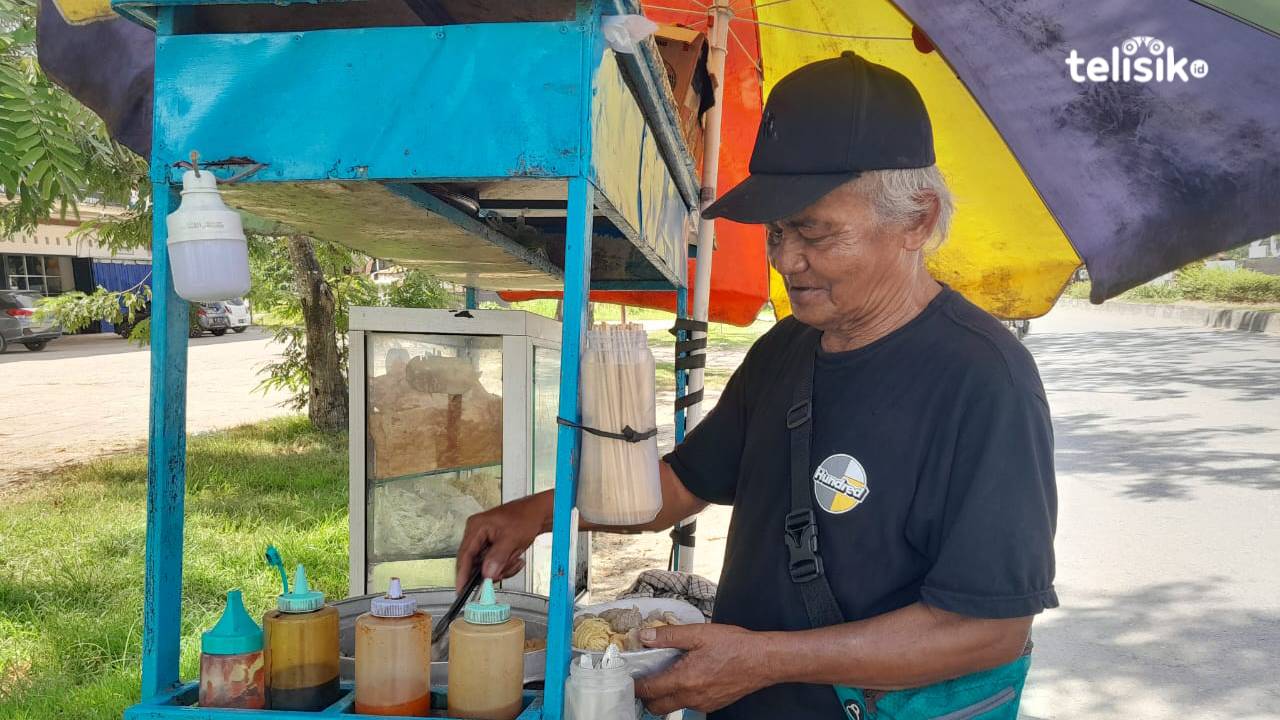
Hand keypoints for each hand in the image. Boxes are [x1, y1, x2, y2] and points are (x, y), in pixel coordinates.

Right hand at [454, 492, 550, 590]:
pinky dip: (505, 565)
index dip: (462, 574)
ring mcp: (484, 540)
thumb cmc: (526, 517)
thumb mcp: (511, 539)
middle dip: (492, 569)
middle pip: (475, 563)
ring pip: (486, 566)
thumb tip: (486, 573)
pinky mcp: (492, 546)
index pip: (465, 555)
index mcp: (476, 527)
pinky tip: (515, 558)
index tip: (461, 589)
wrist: (539, 514)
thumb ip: (497, 557)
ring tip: (514, 558)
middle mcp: (477, 533)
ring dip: (502, 567)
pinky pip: (494, 564)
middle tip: (504, 570)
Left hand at [634, 623, 773, 714]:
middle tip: (644, 678)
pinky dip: (681, 695)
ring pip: (673, 707)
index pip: (648, 690)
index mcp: (684, 679)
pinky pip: (689, 705)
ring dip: (664, 696)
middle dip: (645, 696)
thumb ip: (668, 636)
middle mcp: (691, 697)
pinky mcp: (712, 705)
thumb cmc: (734, 645)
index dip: (634, 685)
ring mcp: (702, 704)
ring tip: (666, 675)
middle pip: (655, 707)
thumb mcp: (699, 633)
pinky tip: (687, 678)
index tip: (627, 676)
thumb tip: (644, 636)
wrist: (763, 660)